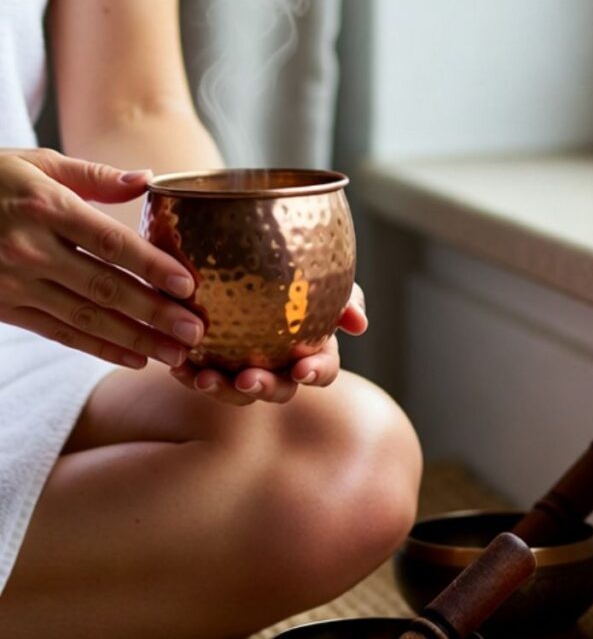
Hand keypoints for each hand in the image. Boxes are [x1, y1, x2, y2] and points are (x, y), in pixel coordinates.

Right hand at [0, 149, 202, 368]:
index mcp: (46, 208)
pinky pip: (59, 333)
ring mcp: (14, 284)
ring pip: (85, 318)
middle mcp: (30, 251)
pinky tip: (134, 356)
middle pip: (104, 288)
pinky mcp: (4, 309)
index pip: (111, 243)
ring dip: (135, 339)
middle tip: (195, 333)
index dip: (151, 267)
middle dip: (154, 314)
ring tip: (175, 355)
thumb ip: (95, 175)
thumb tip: (148, 179)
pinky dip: (98, 348)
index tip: (189, 286)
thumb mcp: (37, 163)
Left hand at [169, 282, 367, 404]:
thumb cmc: (299, 266)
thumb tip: (359, 324)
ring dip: (220, 388)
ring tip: (201, 376)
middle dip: (263, 388)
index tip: (301, 370)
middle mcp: (280, 364)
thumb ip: (345, 295)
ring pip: (235, 391)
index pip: (323, 370)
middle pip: (279, 389)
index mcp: (312, 348)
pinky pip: (200, 374)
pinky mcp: (212, 361)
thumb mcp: (324, 275)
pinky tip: (178, 363)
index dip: (316, 373)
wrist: (245, 255)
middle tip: (245, 379)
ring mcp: (245, 366)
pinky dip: (190, 372)